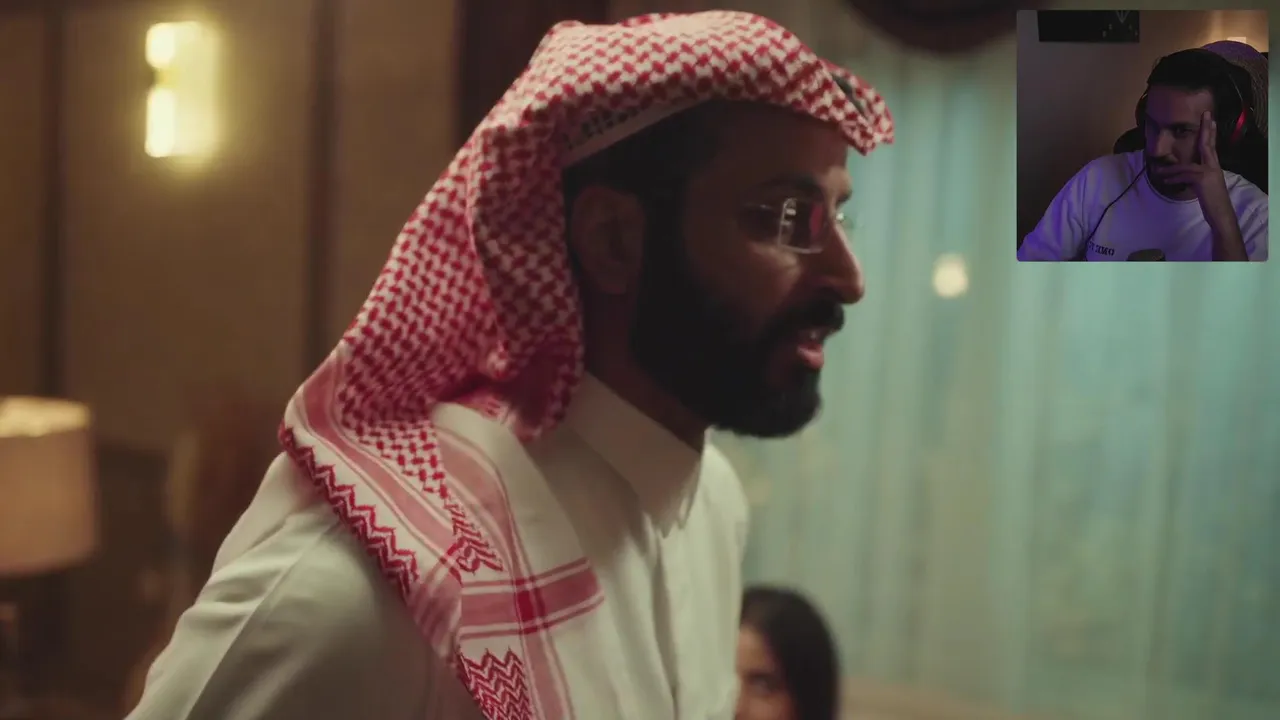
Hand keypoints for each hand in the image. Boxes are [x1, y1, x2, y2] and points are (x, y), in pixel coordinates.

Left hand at [1151, 110, 1233, 224]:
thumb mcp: (1203, 186)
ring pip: (1186, 166)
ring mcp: (1209, 173)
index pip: (1211, 147)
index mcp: (1213, 166)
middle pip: (1207, 145)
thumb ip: (1196, 176)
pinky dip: (1173, 179)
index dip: (1210, 133)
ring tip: (1157, 172)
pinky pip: (1184, 176)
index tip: (1210, 119)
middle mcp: (1214, 167)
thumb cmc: (1211, 201)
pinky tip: (1164, 182)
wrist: (1220, 214)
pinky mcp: (1203, 180)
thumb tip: (1182, 173)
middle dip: (1206, 130)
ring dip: (1170, 170)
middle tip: (1205, 116)